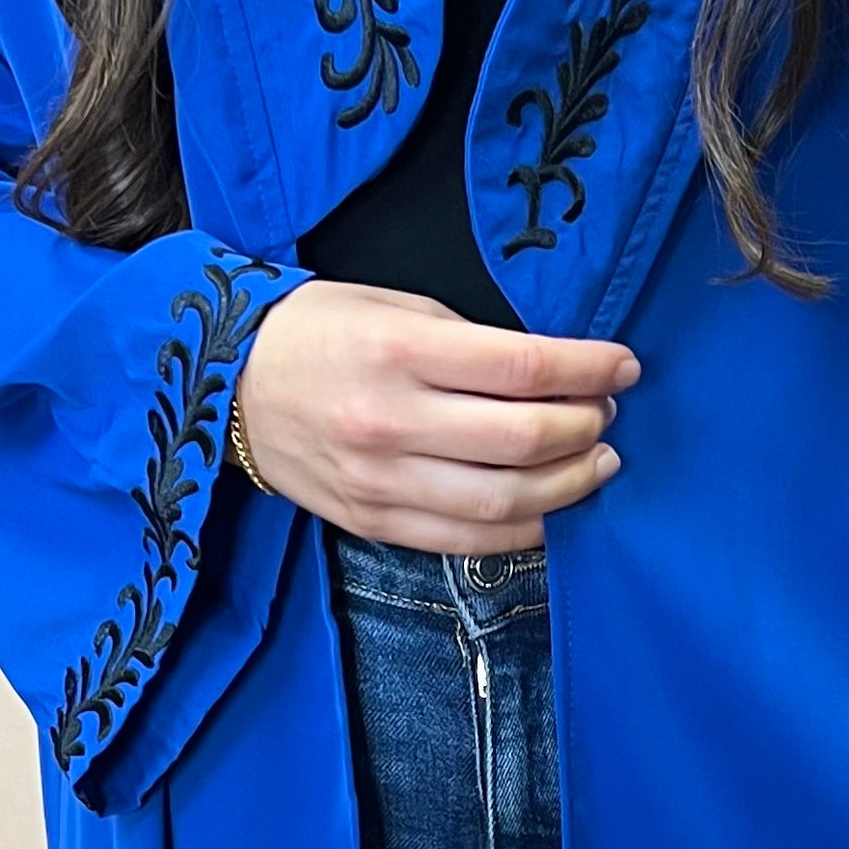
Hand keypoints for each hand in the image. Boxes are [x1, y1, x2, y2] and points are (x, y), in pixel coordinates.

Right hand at [232, 280, 635, 549]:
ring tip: (596, 462)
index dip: (589, 370)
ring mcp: (382, 482)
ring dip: (569, 485)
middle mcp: (392, 422)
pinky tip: (551, 507)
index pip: (523, 369)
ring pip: (505, 502)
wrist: (224, 387)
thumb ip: (471, 342)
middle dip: (586, 428)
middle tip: (608, 413)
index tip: (623, 366)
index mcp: (399, 352)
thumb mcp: (394, 307)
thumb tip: (554, 375)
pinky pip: (469, 540)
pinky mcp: (375, 523)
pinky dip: (524, 529)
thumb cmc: (318, 334)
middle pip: (524, 440)